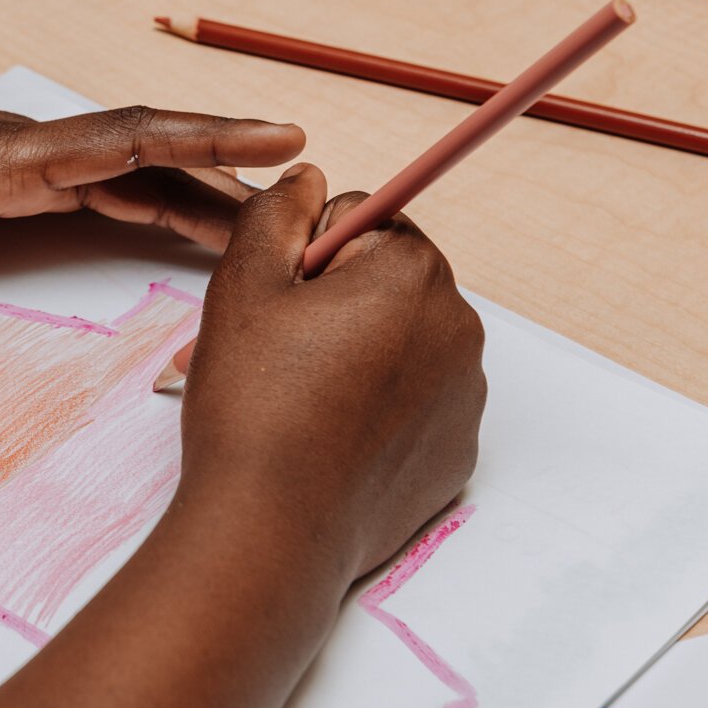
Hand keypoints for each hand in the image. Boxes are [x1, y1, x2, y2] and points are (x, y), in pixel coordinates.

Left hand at [0, 57, 303, 433]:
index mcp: (5, 153)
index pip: (127, 141)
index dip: (210, 141)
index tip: (285, 138)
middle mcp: (25, 146)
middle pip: (148, 153)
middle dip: (228, 175)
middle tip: (308, 211)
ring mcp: (17, 155)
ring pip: (127, 167)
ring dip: (192, 189)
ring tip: (263, 228)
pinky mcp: (2, 171)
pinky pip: (95, 181)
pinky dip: (145, 199)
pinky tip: (174, 220)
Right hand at [180, 164, 485, 576]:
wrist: (272, 529)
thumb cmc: (255, 404)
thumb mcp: (243, 283)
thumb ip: (278, 212)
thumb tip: (308, 179)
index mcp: (413, 272)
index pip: (361, 219)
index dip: (307, 255)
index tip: (279, 302)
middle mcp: (459, 326)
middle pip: (385, 281)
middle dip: (331, 302)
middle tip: (274, 353)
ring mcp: (464, 396)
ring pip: (398, 341)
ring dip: (352, 352)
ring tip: (294, 400)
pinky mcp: (456, 452)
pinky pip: (414, 402)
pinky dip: (374, 408)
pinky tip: (327, 438)